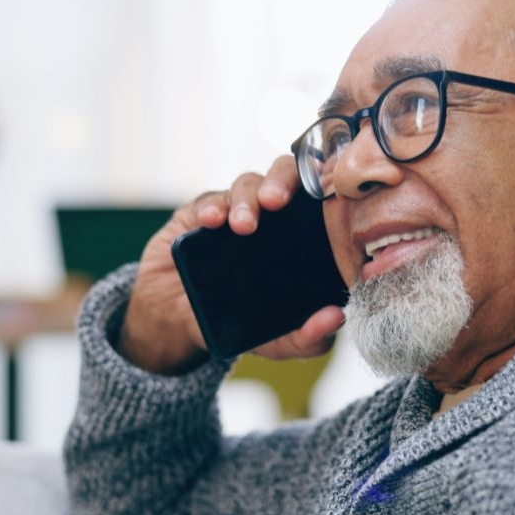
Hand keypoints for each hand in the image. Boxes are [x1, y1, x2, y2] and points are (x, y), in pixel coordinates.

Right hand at [119, 156, 344, 373]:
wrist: (179, 324)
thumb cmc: (238, 322)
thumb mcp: (276, 340)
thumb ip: (307, 337)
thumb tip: (335, 319)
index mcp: (301, 234)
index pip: (321, 196)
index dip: (327, 185)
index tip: (328, 198)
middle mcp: (272, 215)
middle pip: (286, 174)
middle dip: (283, 181)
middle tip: (277, 202)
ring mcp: (236, 210)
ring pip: (248, 184)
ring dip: (245, 199)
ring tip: (241, 226)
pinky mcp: (200, 212)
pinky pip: (209, 200)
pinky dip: (212, 207)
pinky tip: (210, 221)